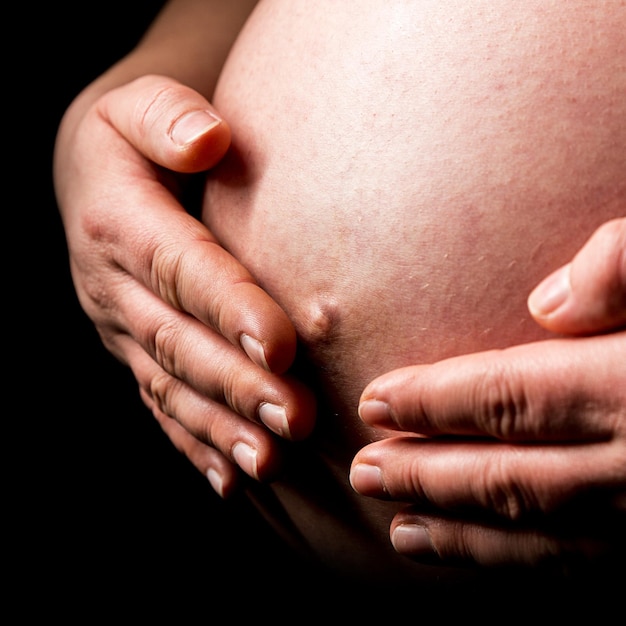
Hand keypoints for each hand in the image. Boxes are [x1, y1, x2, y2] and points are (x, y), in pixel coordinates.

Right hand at [54, 75, 315, 497]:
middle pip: (180, 340)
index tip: (279, 344)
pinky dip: (194, 443)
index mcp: (116, 220)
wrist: (95, 175)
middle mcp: (114, 285)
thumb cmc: (134, 136)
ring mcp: (121, 327)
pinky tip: (230, 479)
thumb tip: (207, 139)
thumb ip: (168, 117)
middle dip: (236, 383)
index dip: (228, 307)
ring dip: (221, 426)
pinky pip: (160, 403)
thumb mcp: (137, 103)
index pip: (181, 268)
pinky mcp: (133, 351)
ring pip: (172, 384)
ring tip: (270, 461)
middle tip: (294, 418)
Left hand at [350, 218, 625, 569]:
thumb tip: (545, 302)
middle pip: (506, 472)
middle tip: (363, 473)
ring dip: (461, 534)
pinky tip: (481, 557)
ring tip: (400, 529)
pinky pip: (584, 567)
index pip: (507, 395)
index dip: (433, 403)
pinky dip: (522, 566)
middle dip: (425, 474)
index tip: (373, 403)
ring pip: (538, 532)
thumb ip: (623, 268)